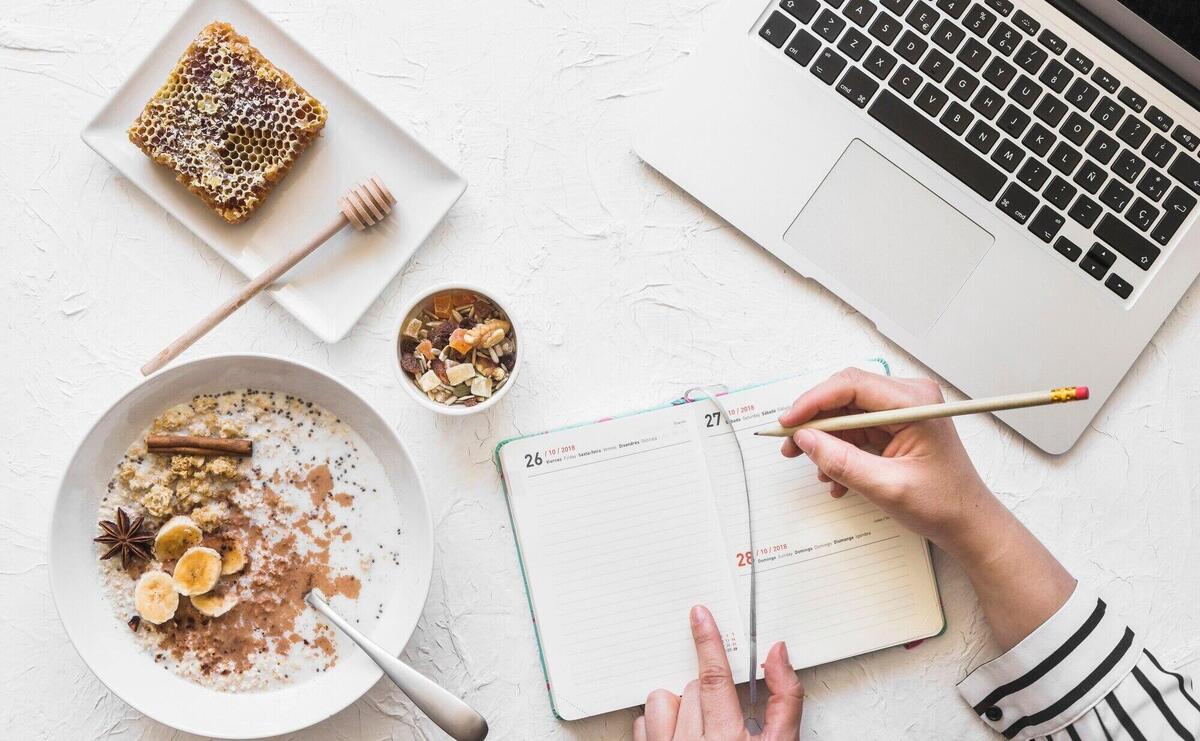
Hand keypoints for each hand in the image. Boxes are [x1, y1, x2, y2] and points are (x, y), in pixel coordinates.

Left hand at [634, 606, 802, 740]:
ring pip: (661, 701)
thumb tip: (777, 654)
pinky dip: (660, 725)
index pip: (713, 678)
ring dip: (679, 707)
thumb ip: (784, 697)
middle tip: (725, 716)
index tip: (699, 615)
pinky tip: (680, 737)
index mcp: (727, 740)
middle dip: (709, 693)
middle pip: (692, 688)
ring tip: (699, 727)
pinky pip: (643, 724)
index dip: (707, 641)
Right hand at [778, 368, 993, 550]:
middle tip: (790, 445)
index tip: (788, 422)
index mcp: (914, 403)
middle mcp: (909, 398)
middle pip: (845, 396)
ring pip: (846, 414)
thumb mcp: (887, 487)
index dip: (813, 401)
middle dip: (814, 423)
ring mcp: (902, 411)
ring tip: (816, 468)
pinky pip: (856, 429)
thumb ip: (842, 462)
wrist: (967, 523)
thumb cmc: (943, 504)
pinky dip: (840, 450)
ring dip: (826, 441)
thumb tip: (805, 439)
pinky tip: (835, 476)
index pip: (851, 385)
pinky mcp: (895, 426)